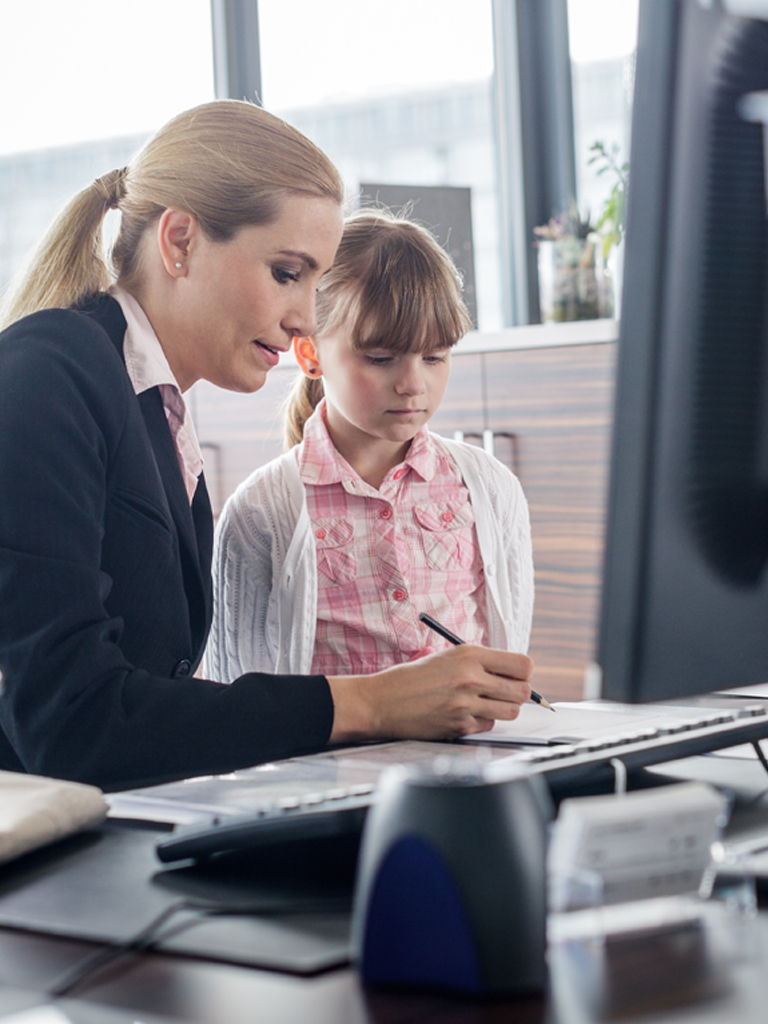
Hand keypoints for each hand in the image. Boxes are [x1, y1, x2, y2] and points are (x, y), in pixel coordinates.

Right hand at [327, 644, 532, 743]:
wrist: (382, 701)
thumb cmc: (411, 678)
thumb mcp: (447, 657)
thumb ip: (479, 662)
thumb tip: (512, 672)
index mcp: (469, 654)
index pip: (522, 664)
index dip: (523, 672)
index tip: (517, 675)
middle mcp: (471, 677)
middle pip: (522, 690)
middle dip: (518, 692)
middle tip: (505, 692)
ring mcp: (466, 704)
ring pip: (511, 710)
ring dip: (502, 708)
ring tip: (485, 703)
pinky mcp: (460, 726)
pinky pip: (488, 726)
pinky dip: (481, 722)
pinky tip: (464, 713)